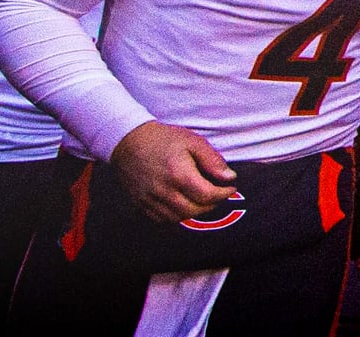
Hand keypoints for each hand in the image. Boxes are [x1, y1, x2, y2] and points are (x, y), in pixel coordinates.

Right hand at [110, 120, 237, 223]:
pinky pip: (161, 220)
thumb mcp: (193, 141)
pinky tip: (183, 205)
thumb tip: (229, 177)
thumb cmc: (163, 139)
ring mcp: (150, 200)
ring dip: (195, 212)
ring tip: (202, 200)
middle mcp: (164, 191)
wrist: (129, 142)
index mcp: (179, 174)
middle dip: (211, 205)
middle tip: (218, 195)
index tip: (230, 188)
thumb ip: (212, 160)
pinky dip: (176, 216)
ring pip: (178, 218)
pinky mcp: (141, 204)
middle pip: (194, 210)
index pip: (207, 195)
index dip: (223, 194)